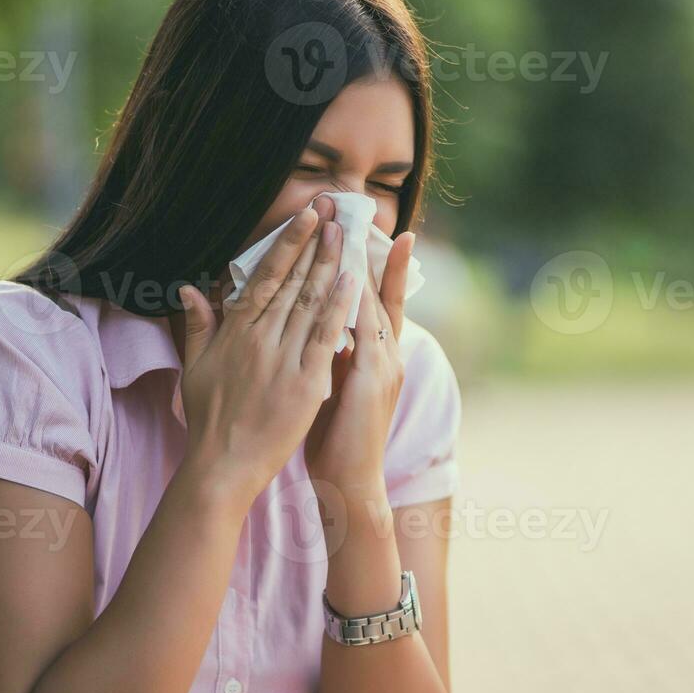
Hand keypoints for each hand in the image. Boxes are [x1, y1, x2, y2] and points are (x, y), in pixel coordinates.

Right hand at [176, 199, 357, 507]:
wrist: (222, 466)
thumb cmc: (208, 419)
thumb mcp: (195, 367)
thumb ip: (198, 324)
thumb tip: (190, 287)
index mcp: (235, 332)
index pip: (265, 276)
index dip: (289, 242)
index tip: (307, 215)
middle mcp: (259, 339)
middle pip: (292, 280)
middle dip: (316, 241)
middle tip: (335, 208)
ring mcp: (283, 359)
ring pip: (311, 301)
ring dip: (330, 263)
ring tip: (347, 232)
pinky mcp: (306, 383)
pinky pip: (326, 337)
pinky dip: (340, 307)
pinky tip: (354, 281)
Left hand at [304, 231, 414, 504]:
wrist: (350, 484)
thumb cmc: (335, 439)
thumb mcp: (329, 385)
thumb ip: (324, 352)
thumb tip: (308, 326)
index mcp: (374, 354)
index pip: (373, 297)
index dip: (371, 261)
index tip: (365, 226)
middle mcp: (385, 353)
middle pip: (378, 289)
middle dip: (368, 248)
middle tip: (355, 208)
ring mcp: (383, 364)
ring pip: (373, 302)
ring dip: (361, 265)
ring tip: (351, 228)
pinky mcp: (373, 380)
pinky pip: (367, 331)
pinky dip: (357, 304)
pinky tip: (346, 278)